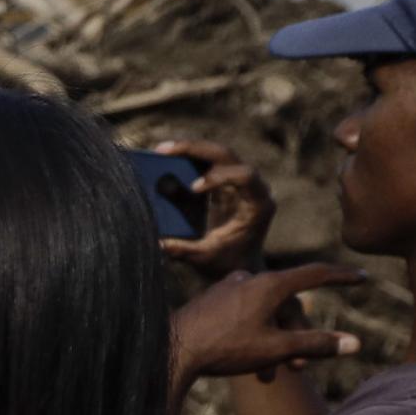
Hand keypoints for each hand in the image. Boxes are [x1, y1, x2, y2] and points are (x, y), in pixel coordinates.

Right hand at [152, 137, 275, 272]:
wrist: (238, 266)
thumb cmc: (227, 263)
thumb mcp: (205, 258)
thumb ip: (184, 250)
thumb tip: (157, 241)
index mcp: (257, 204)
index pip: (244, 176)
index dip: (219, 177)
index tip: (193, 188)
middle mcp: (252, 187)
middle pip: (227, 155)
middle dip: (196, 149)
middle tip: (165, 150)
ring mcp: (239, 181)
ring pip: (217, 152)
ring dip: (190, 149)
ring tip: (160, 150)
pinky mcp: (225, 181)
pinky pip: (208, 161)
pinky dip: (188, 157)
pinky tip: (166, 157)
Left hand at [171, 262, 366, 388]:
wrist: (170, 350)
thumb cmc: (224, 348)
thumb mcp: (276, 348)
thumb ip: (316, 344)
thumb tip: (355, 344)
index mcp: (268, 284)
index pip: (315, 274)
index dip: (341, 277)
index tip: (362, 278)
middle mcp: (248, 279)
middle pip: (287, 305)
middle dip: (297, 337)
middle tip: (300, 368)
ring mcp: (228, 289)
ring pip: (264, 316)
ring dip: (273, 344)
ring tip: (270, 376)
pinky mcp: (212, 302)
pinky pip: (243, 318)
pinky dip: (253, 339)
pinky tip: (249, 365)